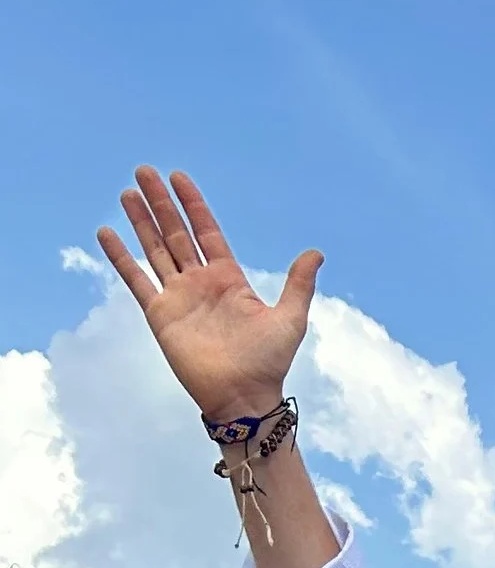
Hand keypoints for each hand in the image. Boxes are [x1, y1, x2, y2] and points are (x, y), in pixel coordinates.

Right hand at [98, 167, 321, 419]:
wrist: (243, 396)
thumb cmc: (269, 362)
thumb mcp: (290, 318)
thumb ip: (298, 283)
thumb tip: (315, 253)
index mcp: (228, 279)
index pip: (207, 232)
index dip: (193, 205)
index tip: (179, 178)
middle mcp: (200, 283)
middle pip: (176, 233)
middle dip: (161, 203)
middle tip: (145, 171)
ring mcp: (178, 297)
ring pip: (154, 249)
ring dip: (140, 221)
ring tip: (127, 192)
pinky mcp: (160, 314)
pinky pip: (135, 280)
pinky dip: (120, 257)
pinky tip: (107, 233)